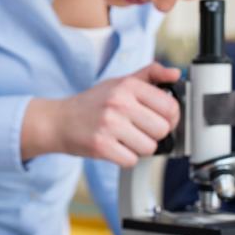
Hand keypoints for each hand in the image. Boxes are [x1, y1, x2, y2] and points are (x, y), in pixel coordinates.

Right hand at [21, 62, 180, 165]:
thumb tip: (176, 73)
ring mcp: (109, 125)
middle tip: (139, 130)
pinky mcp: (101, 146)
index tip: (161, 120)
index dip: (170, 117)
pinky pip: (131, 160)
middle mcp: (119, 103)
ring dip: (140, 148)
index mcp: (127, 86)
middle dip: (154, 134)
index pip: (170, 106)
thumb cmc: (91, 103)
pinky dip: (126, 158)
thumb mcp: (119, 82)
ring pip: (149, 147)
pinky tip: (115, 147)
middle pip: (162, 129)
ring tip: (125, 139)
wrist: (58, 121)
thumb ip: (149, 74)